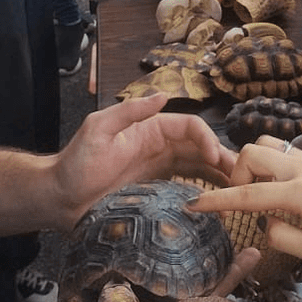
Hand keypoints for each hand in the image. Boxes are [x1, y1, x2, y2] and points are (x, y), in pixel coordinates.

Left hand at [52, 95, 239, 225]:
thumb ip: (129, 111)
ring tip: (238, 192)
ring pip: (199, 169)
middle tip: (241, 178)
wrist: (59, 200)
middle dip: (224, 160)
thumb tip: (163, 94)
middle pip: (201, 149)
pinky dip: (205, 194)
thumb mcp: (98, 130)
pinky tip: (218, 206)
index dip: (208, 139)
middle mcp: (159, 147)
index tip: (216, 159)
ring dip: (220, 177)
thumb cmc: (76, 164)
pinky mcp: (157, 193)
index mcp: (150, 129)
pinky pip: (188, 189)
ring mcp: (160, 171)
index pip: (190, 127)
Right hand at [191, 139, 301, 270]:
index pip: (247, 193)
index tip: (192, 203)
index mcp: (298, 193)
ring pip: (267, 144)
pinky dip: (267, 162)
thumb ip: (282, 237)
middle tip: (241, 203)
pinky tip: (273, 187)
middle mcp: (301, 169)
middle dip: (236, 174)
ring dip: (252, 163)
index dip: (217, 200)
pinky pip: (281, 150)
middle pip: (252, 152)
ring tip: (255, 192)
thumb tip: (266, 224)